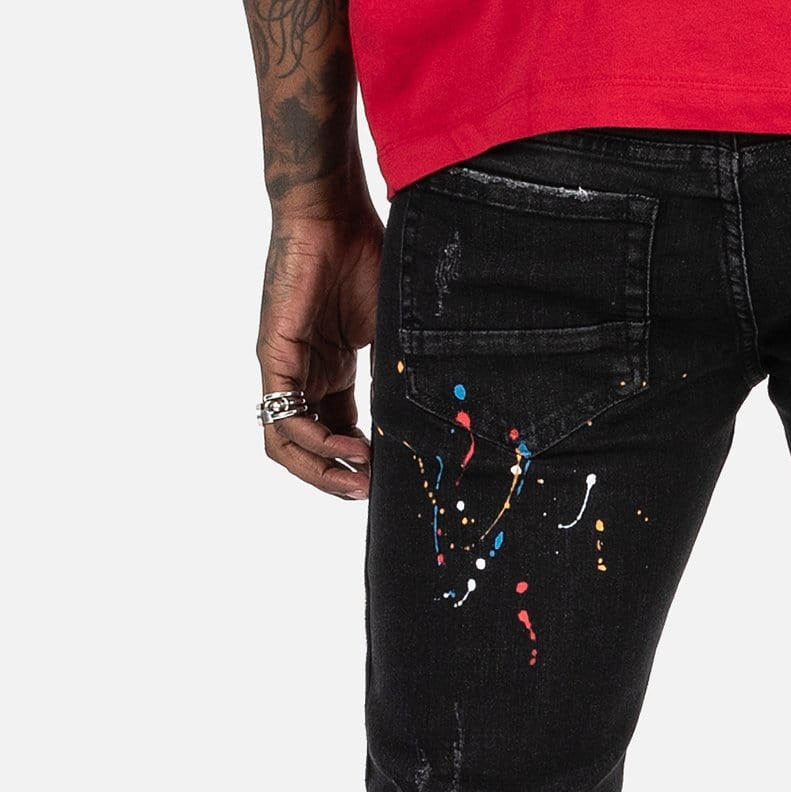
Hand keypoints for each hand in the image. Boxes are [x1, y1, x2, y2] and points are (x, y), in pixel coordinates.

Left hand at [258, 204, 383, 499]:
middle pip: (309, 450)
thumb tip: (431, 423)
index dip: (359, 463)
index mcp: (331, 371)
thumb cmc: (366, 258)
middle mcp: (304, 376)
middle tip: (372, 493)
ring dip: (322, 473)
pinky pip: (283, 419)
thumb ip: (397, 377)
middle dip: (338, 480)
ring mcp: (286, 368)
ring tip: (360, 480)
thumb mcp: (391, 333)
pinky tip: (350, 450)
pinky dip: (315, 444)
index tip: (389, 477)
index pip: (337, 435)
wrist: (334, 213)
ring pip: (287, 445)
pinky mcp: (274, 356)